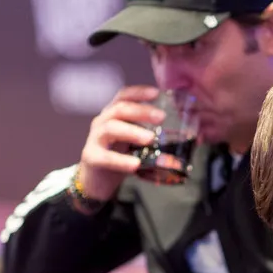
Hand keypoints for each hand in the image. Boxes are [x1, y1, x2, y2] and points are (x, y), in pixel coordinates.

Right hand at [78, 85, 174, 201]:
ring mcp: (95, 139)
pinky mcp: (91, 157)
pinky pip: (106, 157)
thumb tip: (181, 132)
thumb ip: (149, 133)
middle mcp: (102, 122)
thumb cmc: (120, 155)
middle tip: (161, 117)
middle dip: (141, 111)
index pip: (123, 96)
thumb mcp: (135, 140)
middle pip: (119, 109)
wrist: (98, 180)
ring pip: (111, 128)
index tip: (156, 93)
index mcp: (113, 114)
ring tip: (150, 138)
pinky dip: (121, 161)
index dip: (138, 92)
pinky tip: (135, 165)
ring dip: (132, 131)